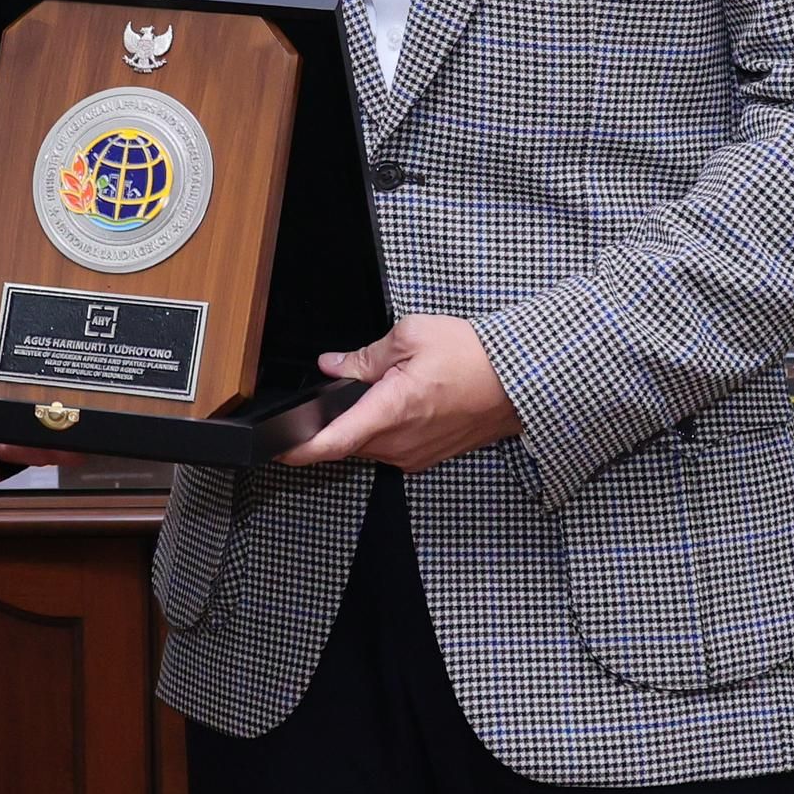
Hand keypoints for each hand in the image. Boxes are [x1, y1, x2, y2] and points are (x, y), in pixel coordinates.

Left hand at [279, 315, 518, 472]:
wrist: (518, 381)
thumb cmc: (474, 358)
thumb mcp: (410, 336)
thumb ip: (364, 356)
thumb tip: (333, 365)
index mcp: (390, 412)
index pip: (330, 443)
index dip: (297, 450)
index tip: (275, 448)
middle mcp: (400, 443)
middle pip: (345, 443)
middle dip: (335, 421)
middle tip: (344, 390)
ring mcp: (414, 455)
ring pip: (368, 445)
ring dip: (363, 423)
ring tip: (385, 389)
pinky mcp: (427, 457)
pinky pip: (391, 447)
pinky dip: (386, 428)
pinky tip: (403, 402)